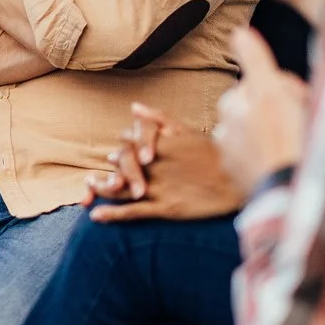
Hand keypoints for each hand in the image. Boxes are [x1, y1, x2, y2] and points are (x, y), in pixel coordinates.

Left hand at [84, 102, 245, 222]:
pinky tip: (95, 216)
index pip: (128, 145)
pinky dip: (112, 214)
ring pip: (120, 189)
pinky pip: (132, 212)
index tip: (113, 159)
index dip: (120, 154)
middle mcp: (154, 165)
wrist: (237, 183)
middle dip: (105, 174)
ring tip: (88, 193)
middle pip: (120, 167)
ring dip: (101, 190)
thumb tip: (134, 107)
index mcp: (158, 145)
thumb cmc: (215, 155)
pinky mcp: (164, 208)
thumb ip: (160, 119)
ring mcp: (158, 187)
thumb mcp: (188, 131)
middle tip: (90, 180)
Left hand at [212, 28, 310, 191]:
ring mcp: (233, 158)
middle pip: (260, 109)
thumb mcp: (273, 93)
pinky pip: (262, 161)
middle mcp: (225, 131)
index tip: (300, 99)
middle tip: (304, 121)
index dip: (285, 88)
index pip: (261, 82)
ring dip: (278, 135)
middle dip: (280, 110)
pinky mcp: (243, 180)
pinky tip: (290, 164)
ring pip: (261, 134)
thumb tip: (239, 31)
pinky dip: (274, 160)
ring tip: (299, 145)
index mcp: (231, 106)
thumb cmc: (285, 141)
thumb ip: (255, 61)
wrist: (289, 196)